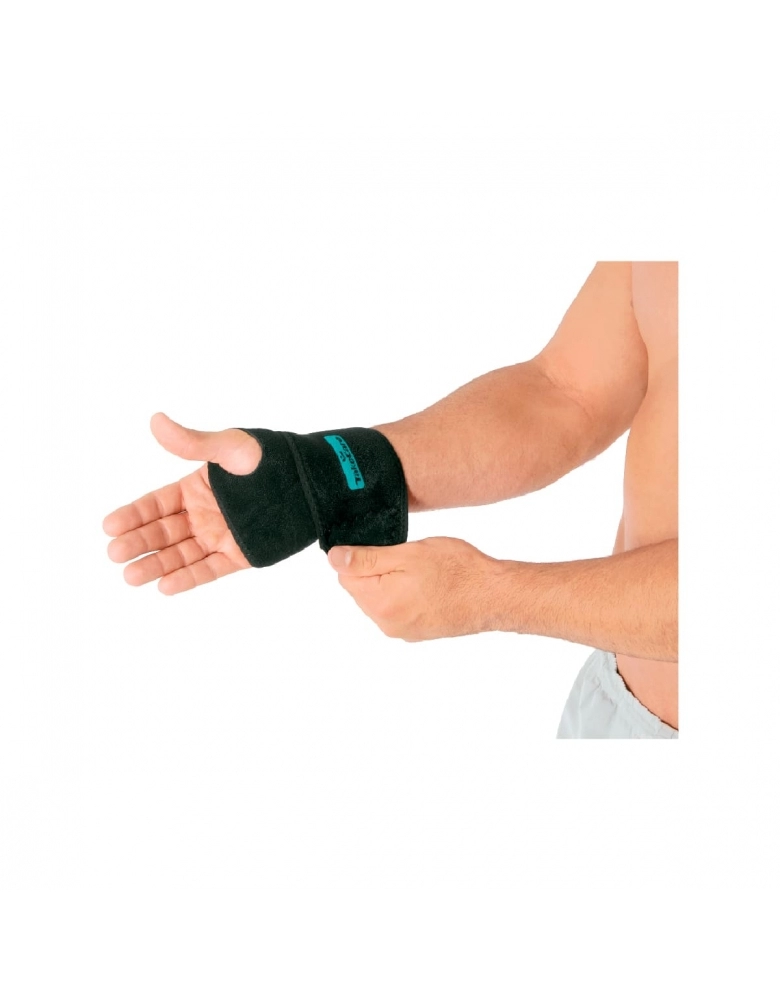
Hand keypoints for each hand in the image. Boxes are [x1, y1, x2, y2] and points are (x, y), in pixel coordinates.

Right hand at [103, 413, 261, 594]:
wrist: (310, 481)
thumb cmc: (271, 457)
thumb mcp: (230, 447)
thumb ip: (193, 442)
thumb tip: (156, 422)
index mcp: (196, 488)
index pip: (156, 504)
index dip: (133, 515)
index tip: (109, 526)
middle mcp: (203, 515)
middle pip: (163, 532)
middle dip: (138, 542)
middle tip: (115, 553)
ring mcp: (220, 536)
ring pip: (181, 554)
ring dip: (156, 565)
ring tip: (130, 576)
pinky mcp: (241, 554)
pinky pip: (209, 569)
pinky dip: (188, 578)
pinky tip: (165, 587)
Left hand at [328, 536, 507, 640]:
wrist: (494, 596)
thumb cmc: (458, 571)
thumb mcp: (408, 554)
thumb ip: (367, 559)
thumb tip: (335, 559)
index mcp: (379, 603)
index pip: (345, 575)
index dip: (360, 555)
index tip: (384, 547)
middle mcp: (386, 623)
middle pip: (361, 589)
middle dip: (377, 570)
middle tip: (408, 557)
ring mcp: (402, 631)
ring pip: (380, 598)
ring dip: (392, 582)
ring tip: (421, 571)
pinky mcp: (417, 633)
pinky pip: (398, 609)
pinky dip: (406, 594)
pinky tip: (428, 585)